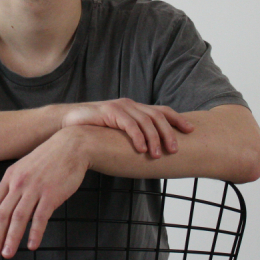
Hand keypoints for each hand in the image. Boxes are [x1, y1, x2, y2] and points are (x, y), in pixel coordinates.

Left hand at [0, 127, 88, 259]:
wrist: (71, 146)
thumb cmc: (49, 158)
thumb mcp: (25, 167)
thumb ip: (15, 184)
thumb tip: (7, 205)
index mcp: (11, 176)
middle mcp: (19, 183)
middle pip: (3, 214)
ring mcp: (35, 188)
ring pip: (19, 218)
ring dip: (12, 239)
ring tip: (7, 254)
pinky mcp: (51, 194)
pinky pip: (40, 217)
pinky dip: (35, 233)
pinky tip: (32, 245)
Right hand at [60, 98, 193, 157]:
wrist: (68, 122)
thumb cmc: (94, 129)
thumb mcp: (118, 131)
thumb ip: (133, 135)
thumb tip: (152, 150)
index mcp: (135, 108)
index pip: (161, 111)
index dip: (177, 119)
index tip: (191, 130)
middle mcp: (130, 105)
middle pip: (157, 116)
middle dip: (169, 132)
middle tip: (175, 149)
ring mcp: (120, 107)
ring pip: (145, 121)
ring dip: (154, 138)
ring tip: (159, 154)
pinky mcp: (108, 112)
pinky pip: (128, 124)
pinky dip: (137, 137)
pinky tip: (141, 149)